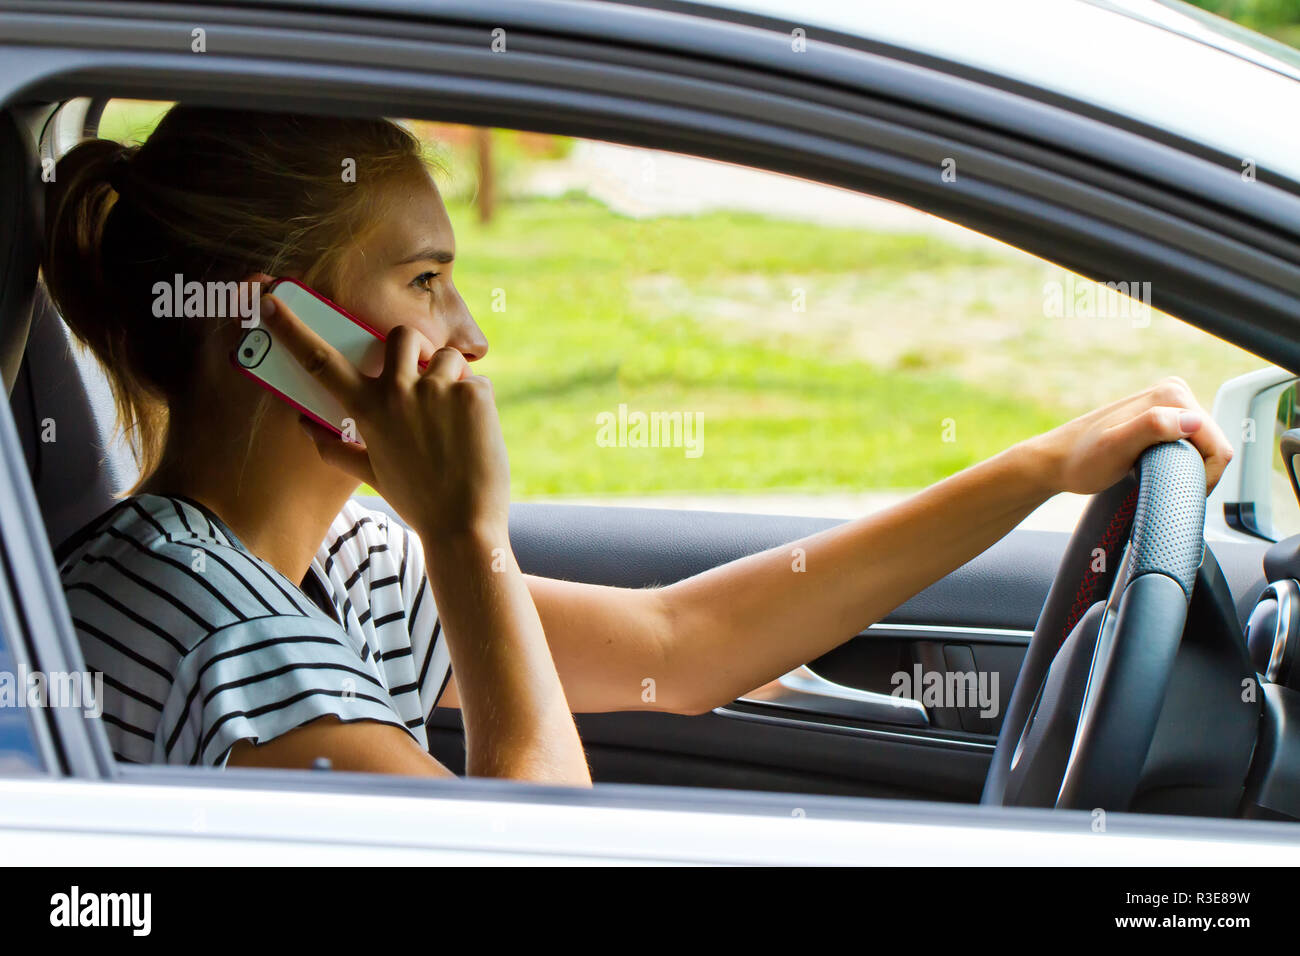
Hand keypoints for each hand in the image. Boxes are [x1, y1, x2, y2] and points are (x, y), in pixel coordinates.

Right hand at [258, 292, 509, 540]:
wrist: (463, 527)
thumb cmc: (417, 501)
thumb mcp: (372, 474)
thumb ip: (335, 447)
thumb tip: (303, 426)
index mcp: (367, 410)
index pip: (321, 361)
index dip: (292, 330)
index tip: (271, 302)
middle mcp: (398, 392)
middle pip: (400, 335)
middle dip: (413, 347)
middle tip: (423, 376)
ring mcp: (437, 390)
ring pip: (446, 356)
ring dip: (452, 379)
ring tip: (454, 422)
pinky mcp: (473, 393)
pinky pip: (475, 380)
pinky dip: (478, 403)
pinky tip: (475, 436)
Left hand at [1022, 376, 1232, 495]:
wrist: (1056, 461)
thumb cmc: (1081, 460)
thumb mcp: (1115, 448)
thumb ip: (1152, 428)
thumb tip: (1192, 420)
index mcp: (1172, 396)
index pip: (1218, 445)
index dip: (1205, 477)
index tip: (1176, 491)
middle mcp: (1174, 392)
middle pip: (1213, 444)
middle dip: (1196, 471)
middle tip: (1161, 485)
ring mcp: (1169, 404)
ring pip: (1203, 446)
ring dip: (1187, 467)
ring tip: (1154, 476)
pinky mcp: (1163, 417)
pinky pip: (1190, 444)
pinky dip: (1179, 462)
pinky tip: (1156, 468)